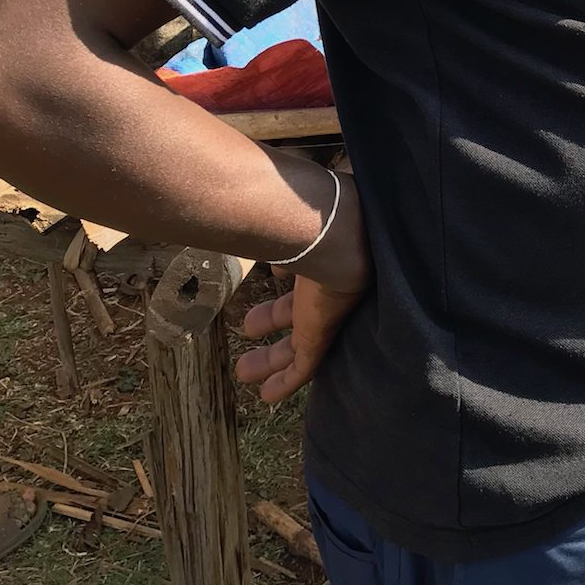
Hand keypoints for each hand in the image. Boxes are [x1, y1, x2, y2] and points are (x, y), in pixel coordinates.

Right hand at [235, 169, 369, 402]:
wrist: (341, 230)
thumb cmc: (321, 205)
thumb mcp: (302, 201)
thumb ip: (290, 198)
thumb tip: (265, 188)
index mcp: (329, 254)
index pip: (309, 272)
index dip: (290, 273)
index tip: (274, 274)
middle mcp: (330, 285)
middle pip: (300, 311)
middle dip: (273, 319)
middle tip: (249, 326)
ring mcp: (327, 313)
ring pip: (299, 346)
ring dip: (272, 358)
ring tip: (243, 371)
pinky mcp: (322, 335)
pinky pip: (304, 367)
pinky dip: (284, 382)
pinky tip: (265, 397)